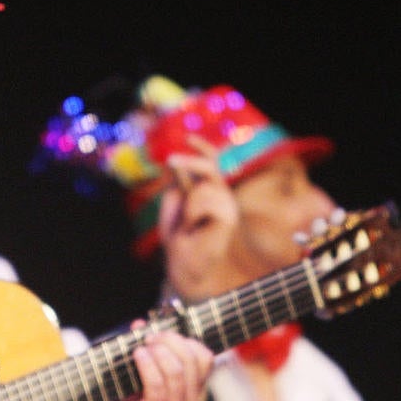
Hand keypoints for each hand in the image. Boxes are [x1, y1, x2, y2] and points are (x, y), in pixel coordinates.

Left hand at [98, 328, 213, 400]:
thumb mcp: (142, 377)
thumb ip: (145, 351)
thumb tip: (139, 323)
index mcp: (192, 389)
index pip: (206, 358)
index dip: (187, 340)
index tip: (164, 334)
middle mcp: (191, 399)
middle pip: (192, 359)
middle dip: (171, 340)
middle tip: (151, 337)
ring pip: (177, 370)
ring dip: (158, 351)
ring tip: (142, 347)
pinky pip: (158, 384)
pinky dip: (148, 365)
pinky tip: (138, 356)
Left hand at [157, 135, 239, 301]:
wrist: (186, 264)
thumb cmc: (179, 238)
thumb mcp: (173, 203)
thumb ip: (177, 182)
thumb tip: (174, 160)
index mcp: (209, 190)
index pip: (211, 161)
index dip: (201, 147)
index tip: (188, 136)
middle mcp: (221, 195)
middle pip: (209, 166)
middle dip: (190, 160)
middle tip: (170, 160)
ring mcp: (227, 205)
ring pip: (205, 185)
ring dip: (189, 203)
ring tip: (189, 223)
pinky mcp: (230, 216)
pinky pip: (206, 200)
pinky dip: (193, 212)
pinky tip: (195, 226)